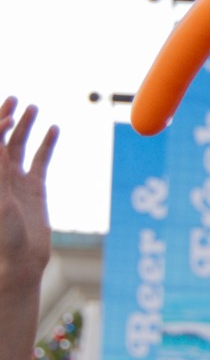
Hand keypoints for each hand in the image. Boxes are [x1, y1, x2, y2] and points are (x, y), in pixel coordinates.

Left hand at [0, 101, 55, 297]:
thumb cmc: (3, 237)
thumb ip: (0, 176)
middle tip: (13, 98)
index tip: (7, 118)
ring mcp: (16, 179)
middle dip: (4, 117)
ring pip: (19, 146)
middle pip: (0, 139)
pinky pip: (40, 160)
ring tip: (33, 108)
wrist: (21, 261)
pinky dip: (46, 144)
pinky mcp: (34, 188)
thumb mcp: (1, 204)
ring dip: (25, 126)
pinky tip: (54, 129)